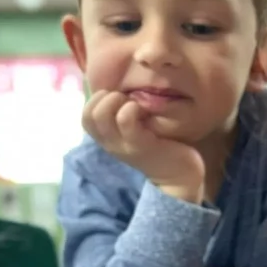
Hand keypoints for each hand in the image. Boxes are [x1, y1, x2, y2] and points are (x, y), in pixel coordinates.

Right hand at [83, 90, 205, 203]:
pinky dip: (132, 108)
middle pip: (88, 114)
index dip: (98, 100)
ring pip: (101, 115)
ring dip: (116, 100)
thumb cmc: (160, 147)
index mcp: (107, 140)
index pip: (85, 116)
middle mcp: (110, 144)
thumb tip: (119, 90)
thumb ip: (124, 116)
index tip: (120, 99)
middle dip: (105, 97)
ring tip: (134, 105)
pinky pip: (125, 119)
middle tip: (126, 100)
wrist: (180, 176)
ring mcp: (123, 146)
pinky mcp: (139, 145)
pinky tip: (144, 111)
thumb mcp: (136, 131)